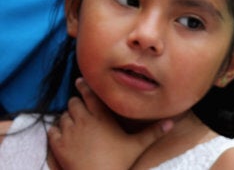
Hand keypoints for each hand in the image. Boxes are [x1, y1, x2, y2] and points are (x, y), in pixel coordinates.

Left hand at [48, 78, 172, 169]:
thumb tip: (172, 123)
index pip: (90, 94)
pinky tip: (64, 136)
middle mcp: (84, 121)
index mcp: (102, 118)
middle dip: (76, 105)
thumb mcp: (137, 146)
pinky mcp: (59, 144)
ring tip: (74, 125)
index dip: (84, 86)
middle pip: (74, 102)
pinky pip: (52, 131)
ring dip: (67, 119)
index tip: (80, 81)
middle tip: (80, 110)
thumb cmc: (118, 163)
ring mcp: (70, 132)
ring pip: (63, 116)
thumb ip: (154, 132)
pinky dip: (56, 132)